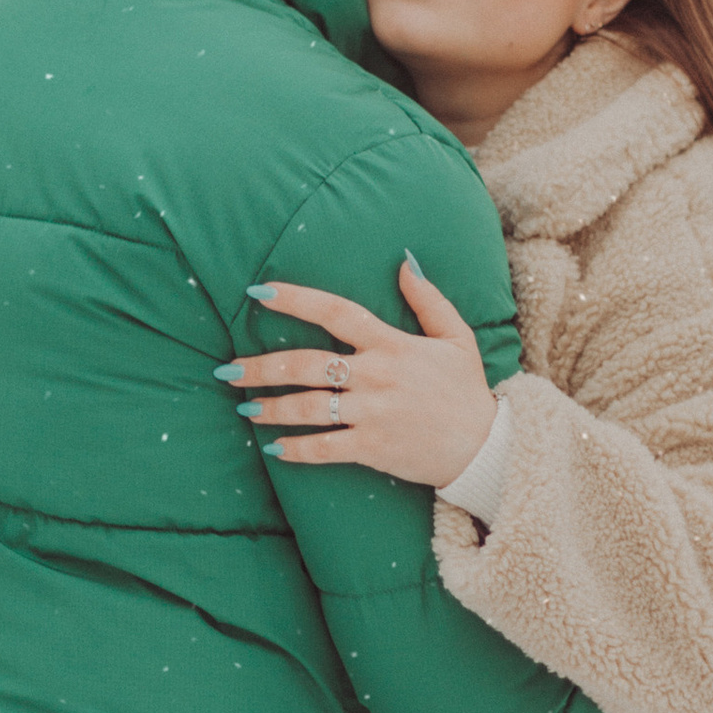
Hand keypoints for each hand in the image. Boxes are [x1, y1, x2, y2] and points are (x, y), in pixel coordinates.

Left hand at [225, 259, 497, 487]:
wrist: (485, 447)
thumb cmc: (466, 390)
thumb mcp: (456, 337)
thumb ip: (428, 299)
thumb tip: (403, 263)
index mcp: (392, 344)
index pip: (335, 311)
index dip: (295, 299)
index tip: (258, 292)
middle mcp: (376, 375)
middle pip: (305, 364)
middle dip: (260, 367)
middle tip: (228, 369)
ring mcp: (371, 413)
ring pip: (306, 408)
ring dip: (268, 408)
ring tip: (244, 407)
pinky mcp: (371, 448)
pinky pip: (323, 448)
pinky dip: (295, 450)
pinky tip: (273, 448)